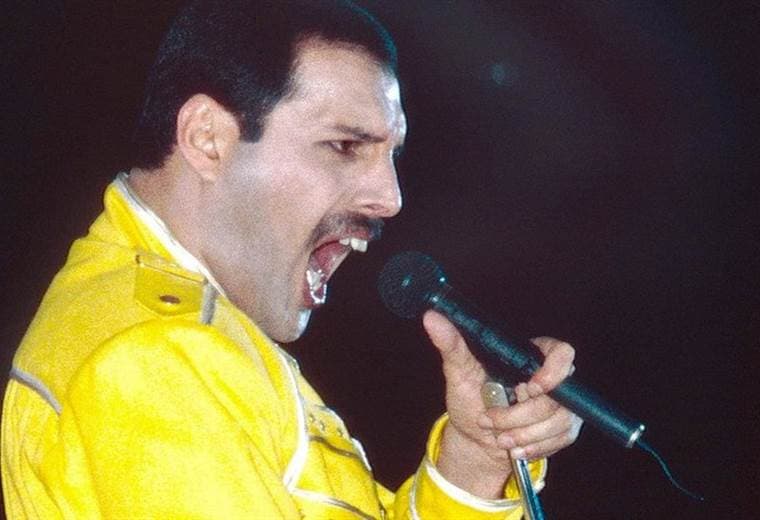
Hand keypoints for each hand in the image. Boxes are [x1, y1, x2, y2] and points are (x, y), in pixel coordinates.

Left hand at [423, 310, 582, 498]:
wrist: (474, 436)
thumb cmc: (469, 399)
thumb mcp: (458, 372)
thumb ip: (451, 344)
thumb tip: (432, 317)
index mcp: (530, 355)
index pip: (562, 353)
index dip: (553, 371)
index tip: (530, 388)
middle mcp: (551, 377)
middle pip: (557, 395)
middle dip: (520, 416)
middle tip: (490, 419)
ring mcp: (562, 403)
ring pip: (560, 420)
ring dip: (524, 434)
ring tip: (498, 437)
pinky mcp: (564, 427)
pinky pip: (562, 439)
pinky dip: (535, 446)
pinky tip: (515, 447)